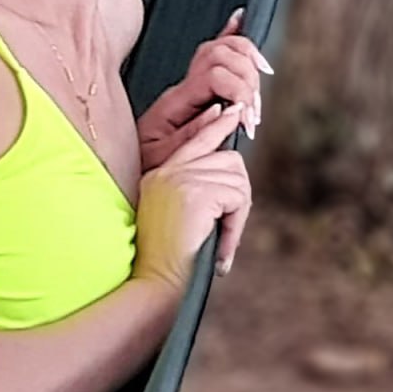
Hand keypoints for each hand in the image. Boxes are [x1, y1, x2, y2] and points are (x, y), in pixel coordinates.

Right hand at [133, 103, 252, 288]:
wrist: (154, 279)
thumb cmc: (162, 257)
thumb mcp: (172, 216)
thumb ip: (191, 192)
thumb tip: (222, 178)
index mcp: (159, 174)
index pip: (194, 140)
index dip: (215, 126)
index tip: (228, 113)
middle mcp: (168, 171)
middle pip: (226, 159)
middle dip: (238, 193)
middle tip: (230, 226)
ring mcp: (180, 179)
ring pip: (236, 179)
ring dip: (237, 213)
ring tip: (221, 240)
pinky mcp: (196, 193)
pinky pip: (237, 198)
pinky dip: (237, 225)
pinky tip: (222, 245)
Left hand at [136, 7, 270, 170]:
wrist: (127, 167)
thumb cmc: (144, 165)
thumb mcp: (163, 158)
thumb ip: (195, 134)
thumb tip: (225, 111)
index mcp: (175, 100)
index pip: (215, 74)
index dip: (240, 91)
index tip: (248, 120)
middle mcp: (183, 86)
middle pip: (224, 54)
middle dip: (249, 80)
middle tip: (253, 113)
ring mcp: (190, 85)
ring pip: (224, 50)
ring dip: (250, 69)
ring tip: (255, 101)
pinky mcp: (196, 91)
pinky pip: (213, 55)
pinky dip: (229, 36)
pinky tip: (238, 20)